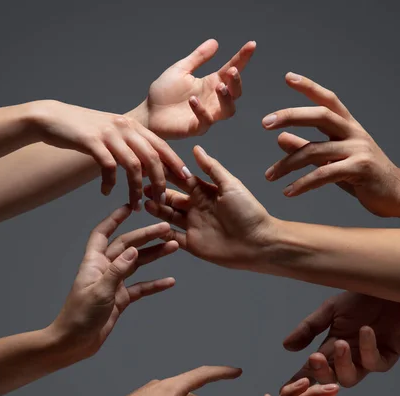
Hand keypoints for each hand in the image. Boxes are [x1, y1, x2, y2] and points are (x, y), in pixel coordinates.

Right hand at [31, 101, 187, 206]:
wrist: (53, 119)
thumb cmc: (84, 130)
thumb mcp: (112, 133)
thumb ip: (130, 145)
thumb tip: (148, 164)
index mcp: (133, 126)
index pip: (162, 146)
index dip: (176, 164)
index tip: (186, 182)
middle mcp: (125, 127)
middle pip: (152, 157)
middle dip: (160, 182)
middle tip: (162, 202)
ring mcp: (109, 134)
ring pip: (133, 165)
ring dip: (137, 189)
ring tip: (135, 206)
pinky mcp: (92, 141)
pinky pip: (109, 167)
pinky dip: (110, 183)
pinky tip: (106, 192)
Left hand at [50, 205, 176, 359]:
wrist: (74, 342)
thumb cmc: (80, 316)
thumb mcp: (99, 291)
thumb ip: (117, 270)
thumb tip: (133, 250)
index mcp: (94, 262)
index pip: (103, 233)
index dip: (114, 219)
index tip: (130, 207)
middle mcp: (105, 269)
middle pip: (127, 246)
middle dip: (146, 236)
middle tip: (166, 228)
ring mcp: (114, 284)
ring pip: (137, 264)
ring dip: (155, 255)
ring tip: (174, 246)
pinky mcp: (121, 299)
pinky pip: (141, 288)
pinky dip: (155, 284)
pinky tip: (170, 281)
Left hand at [129, 39, 255, 139]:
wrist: (147, 113)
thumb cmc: (163, 93)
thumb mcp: (181, 70)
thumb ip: (198, 58)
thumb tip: (215, 42)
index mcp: (210, 84)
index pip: (231, 70)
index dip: (242, 59)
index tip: (251, 45)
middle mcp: (212, 100)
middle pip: (236, 93)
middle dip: (237, 82)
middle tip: (231, 72)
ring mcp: (206, 115)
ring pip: (228, 110)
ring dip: (227, 98)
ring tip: (219, 87)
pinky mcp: (196, 127)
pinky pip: (206, 121)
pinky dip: (202, 110)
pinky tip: (192, 100)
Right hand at [144, 145, 273, 269]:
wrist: (258, 243)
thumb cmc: (248, 212)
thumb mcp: (230, 185)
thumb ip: (212, 168)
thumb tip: (196, 148)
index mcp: (205, 192)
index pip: (182, 180)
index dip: (167, 174)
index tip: (151, 165)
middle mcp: (197, 208)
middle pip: (172, 198)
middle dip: (157, 191)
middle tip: (141, 185)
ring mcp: (193, 226)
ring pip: (169, 216)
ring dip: (157, 210)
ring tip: (144, 202)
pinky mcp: (192, 244)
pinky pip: (173, 238)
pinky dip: (162, 233)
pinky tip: (150, 226)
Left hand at [262, 72, 399, 216]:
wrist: (395, 194)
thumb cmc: (363, 177)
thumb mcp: (333, 160)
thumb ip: (308, 148)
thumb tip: (280, 138)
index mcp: (349, 127)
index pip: (328, 100)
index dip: (309, 87)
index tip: (288, 77)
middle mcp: (354, 133)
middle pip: (320, 115)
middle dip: (291, 115)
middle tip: (265, 123)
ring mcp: (358, 149)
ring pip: (315, 150)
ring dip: (288, 164)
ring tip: (269, 176)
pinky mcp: (359, 169)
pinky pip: (324, 175)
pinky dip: (303, 184)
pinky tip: (288, 192)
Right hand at [283, 292, 399, 387]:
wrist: (392, 288)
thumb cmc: (364, 297)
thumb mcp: (331, 309)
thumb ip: (309, 328)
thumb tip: (286, 346)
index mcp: (332, 345)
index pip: (313, 367)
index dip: (299, 378)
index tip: (286, 387)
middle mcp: (348, 356)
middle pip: (329, 378)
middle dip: (320, 372)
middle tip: (314, 358)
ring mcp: (366, 359)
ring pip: (349, 379)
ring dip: (342, 364)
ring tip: (341, 343)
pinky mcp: (387, 357)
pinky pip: (374, 364)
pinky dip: (368, 348)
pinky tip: (366, 330)